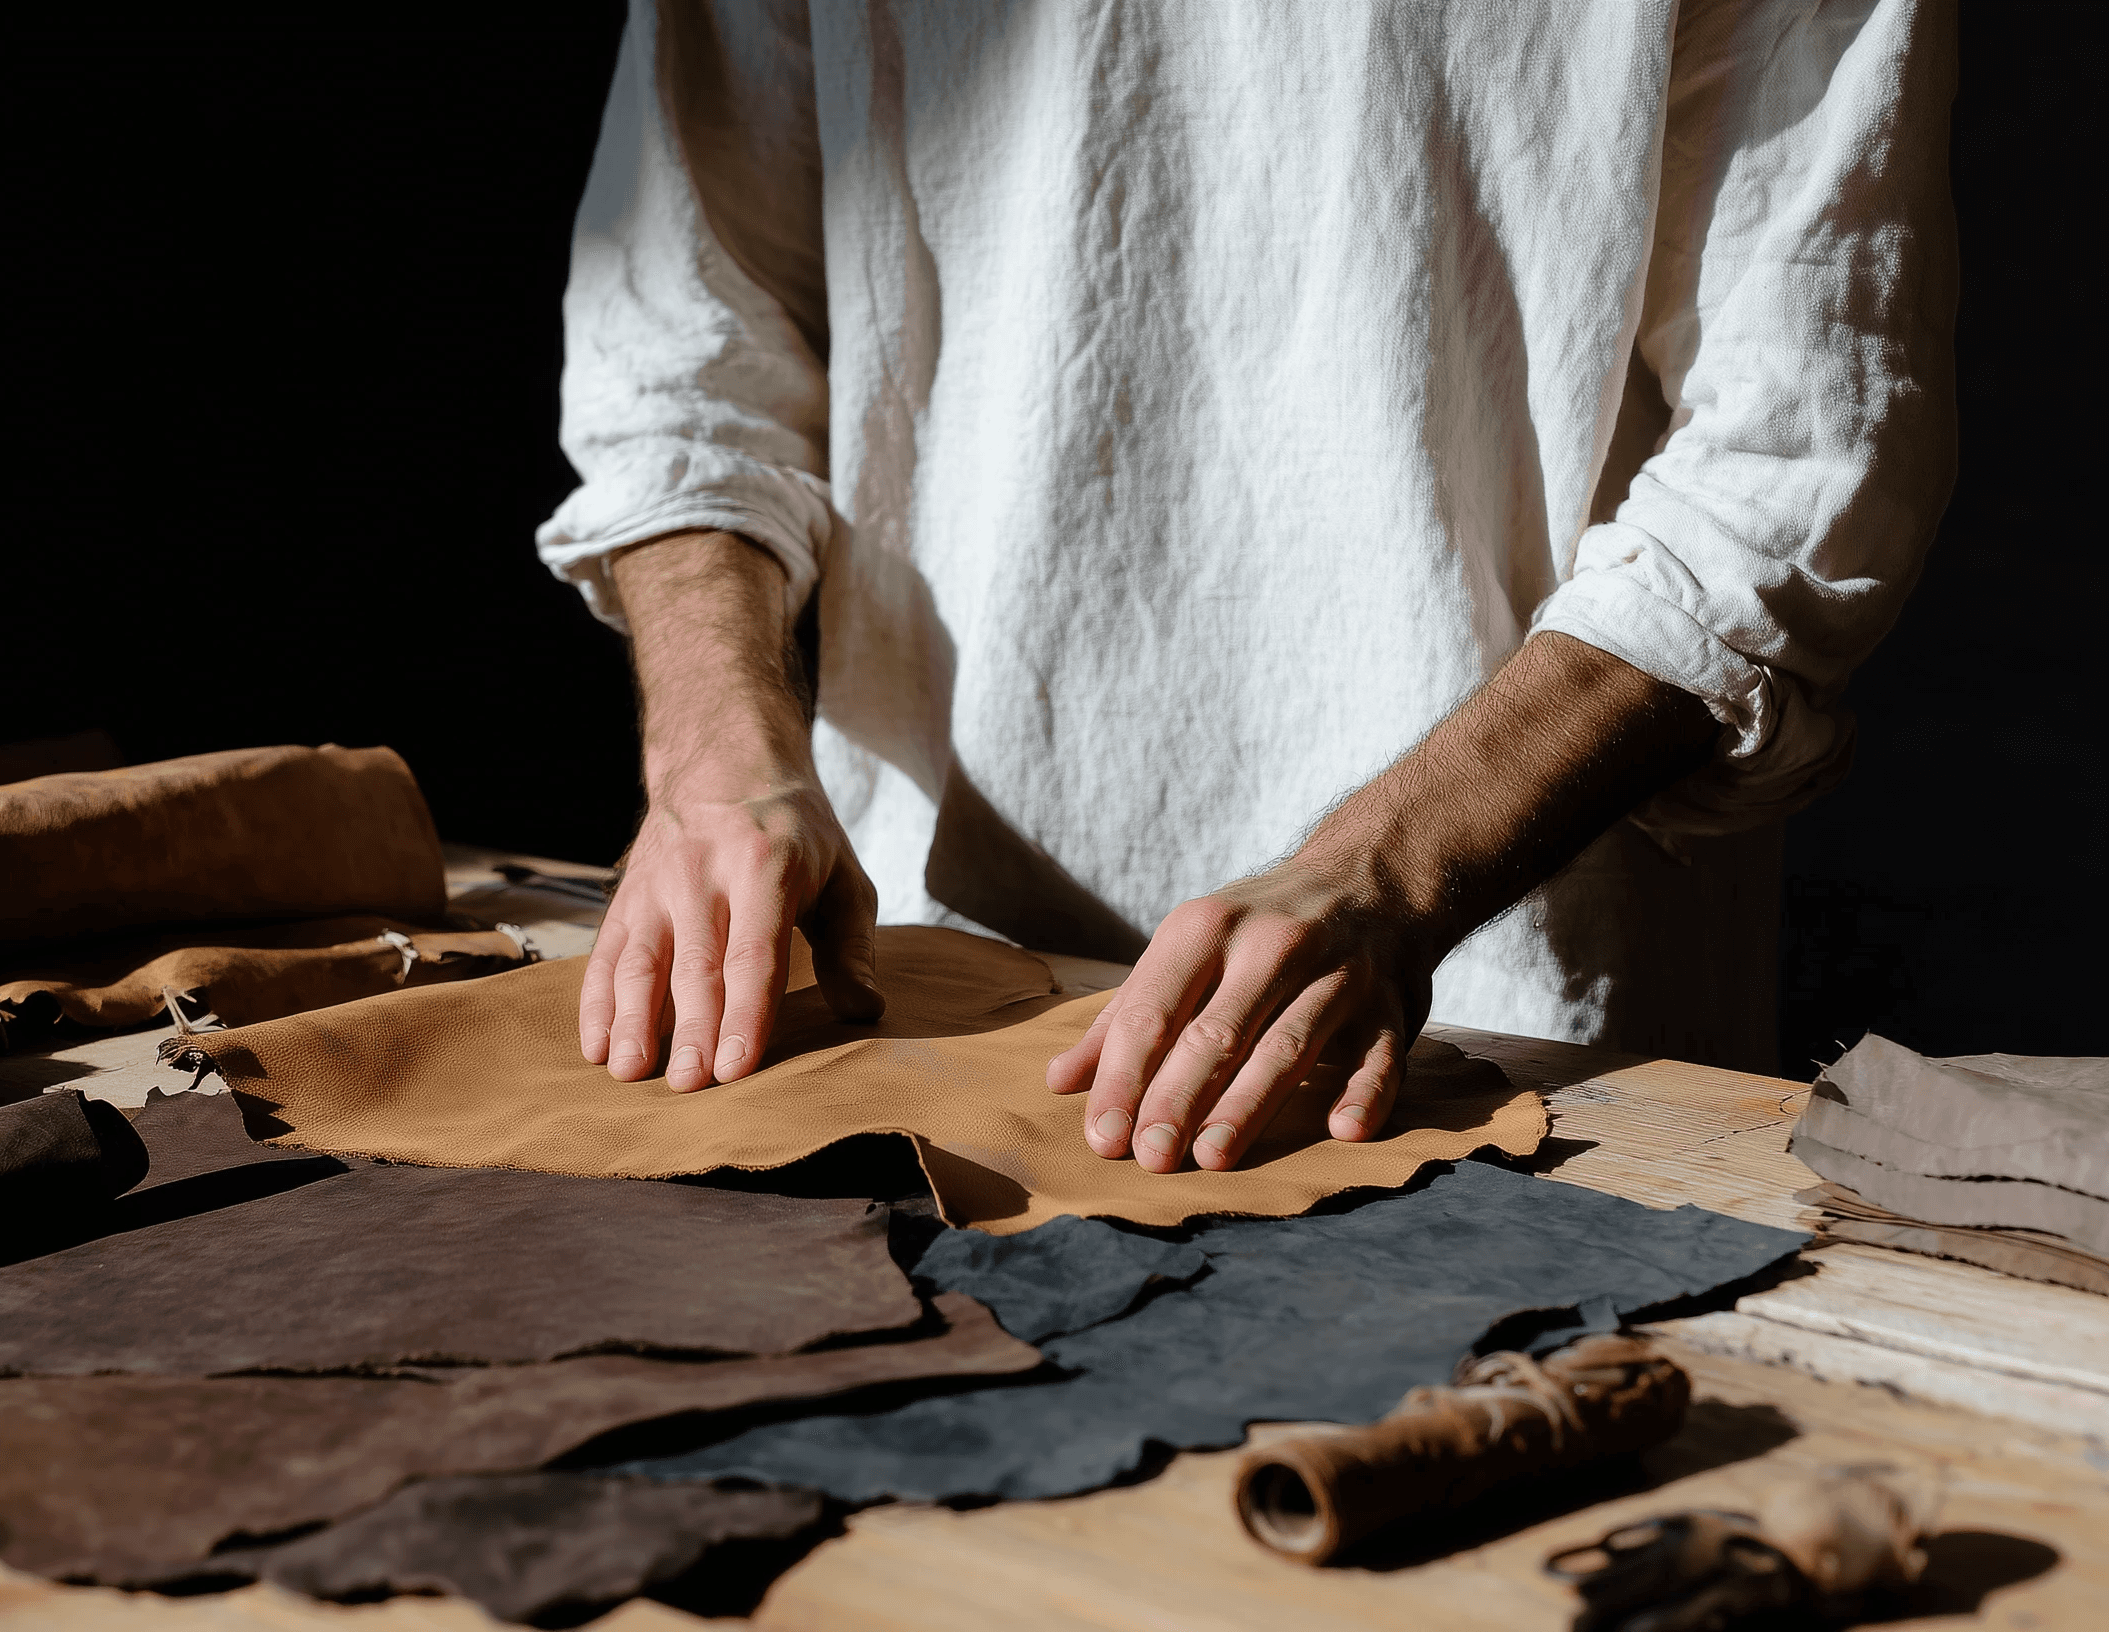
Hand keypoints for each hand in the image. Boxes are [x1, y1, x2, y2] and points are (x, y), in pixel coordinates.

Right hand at [582, 768, 882, 1090]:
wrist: (724, 760)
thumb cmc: (796, 832)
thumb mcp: (843, 874)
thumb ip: (852, 946)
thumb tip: (865, 1010)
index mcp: (766, 867)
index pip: (754, 953)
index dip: (745, 1012)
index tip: (737, 1066)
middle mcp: (704, 874)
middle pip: (696, 965)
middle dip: (691, 1029)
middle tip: (689, 1086)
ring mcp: (657, 884)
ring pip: (641, 960)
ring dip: (632, 1020)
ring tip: (630, 1072)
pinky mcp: (627, 896)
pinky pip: (606, 953)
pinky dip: (596, 1002)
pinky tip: (595, 1046)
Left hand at [1046, 632, 1720, 1172]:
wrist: (1374, 877)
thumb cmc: (1258, 929)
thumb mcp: (1188, 948)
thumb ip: (1126, 1016)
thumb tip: (1061, 1081)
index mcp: (1206, 927)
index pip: (1154, 1011)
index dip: (1125, 1077)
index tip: (1102, 1138)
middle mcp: (1271, 944)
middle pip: (1215, 1032)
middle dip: (1178, 1097)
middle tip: (1150, 1158)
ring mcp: (1337, 973)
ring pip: (1288, 1044)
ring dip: (1249, 1103)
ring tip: (1211, 1158)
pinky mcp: (1392, 1004)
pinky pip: (1379, 1053)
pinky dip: (1365, 1090)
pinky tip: (1343, 1130)